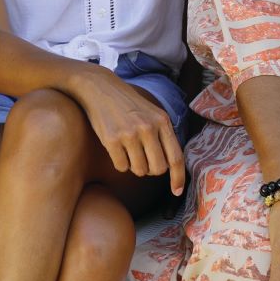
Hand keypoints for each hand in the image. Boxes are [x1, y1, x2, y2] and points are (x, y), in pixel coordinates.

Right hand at [70, 67, 185, 193]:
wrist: (101, 88)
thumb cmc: (129, 105)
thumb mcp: (153, 113)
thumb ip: (163, 136)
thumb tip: (171, 167)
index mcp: (162, 121)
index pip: (176, 157)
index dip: (178, 178)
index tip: (176, 192)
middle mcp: (148, 128)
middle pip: (158, 169)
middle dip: (151, 170)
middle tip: (143, 159)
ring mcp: (129, 134)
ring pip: (139, 170)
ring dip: (134, 166)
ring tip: (128, 149)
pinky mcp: (111, 140)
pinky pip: (122, 167)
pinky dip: (120, 163)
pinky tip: (116, 147)